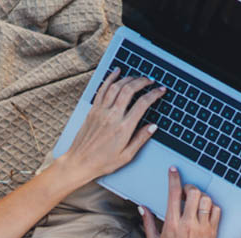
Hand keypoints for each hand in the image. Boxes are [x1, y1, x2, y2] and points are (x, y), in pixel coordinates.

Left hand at [58, 67, 166, 184]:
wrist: (80, 162)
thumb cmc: (102, 162)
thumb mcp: (127, 155)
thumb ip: (141, 139)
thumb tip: (153, 126)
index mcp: (123, 128)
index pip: (143, 104)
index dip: (154, 94)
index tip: (160, 90)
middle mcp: (112, 116)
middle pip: (129, 90)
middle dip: (142, 82)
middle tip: (150, 80)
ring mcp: (101, 111)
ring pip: (116, 86)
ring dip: (128, 78)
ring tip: (137, 77)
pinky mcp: (93, 110)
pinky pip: (102, 89)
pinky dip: (110, 78)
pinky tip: (116, 72)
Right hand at [140, 167, 220, 237]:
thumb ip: (148, 223)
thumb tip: (142, 207)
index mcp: (171, 225)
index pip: (174, 194)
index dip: (174, 178)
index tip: (174, 170)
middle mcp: (188, 224)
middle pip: (194, 193)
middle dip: (190, 188)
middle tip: (187, 192)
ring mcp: (203, 228)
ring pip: (207, 200)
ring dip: (201, 197)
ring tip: (196, 202)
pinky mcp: (213, 233)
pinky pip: (217, 211)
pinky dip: (212, 207)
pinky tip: (205, 211)